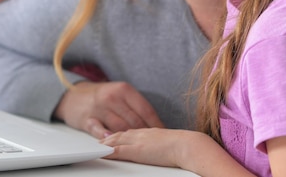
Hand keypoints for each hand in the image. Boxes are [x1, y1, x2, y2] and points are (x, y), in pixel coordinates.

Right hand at [54, 81, 163, 137]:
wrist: (73, 95)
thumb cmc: (101, 97)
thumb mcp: (119, 94)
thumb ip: (134, 106)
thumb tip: (155, 124)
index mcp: (124, 90)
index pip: (145, 110)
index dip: (156, 124)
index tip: (163, 134)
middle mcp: (112, 97)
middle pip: (135, 121)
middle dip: (146, 134)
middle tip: (153, 143)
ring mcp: (99, 108)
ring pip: (120, 128)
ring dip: (130, 139)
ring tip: (139, 146)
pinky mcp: (87, 119)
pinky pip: (100, 131)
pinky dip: (109, 138)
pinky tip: (114, 143)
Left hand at [101, 129, 247, 176]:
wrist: (188, 145)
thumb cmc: (186, 146)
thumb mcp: (172, 144)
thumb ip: (165, 145)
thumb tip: (167, 149)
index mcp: (150, 132)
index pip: (131, 133)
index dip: (121, 135)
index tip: (113, 137)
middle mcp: (141, 134)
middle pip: (120, 135)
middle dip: (109, 138)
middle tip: (99, 142)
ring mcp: (138, 142)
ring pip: (116, 141)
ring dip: (105, 144)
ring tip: (96, 148)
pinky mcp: (136, 151)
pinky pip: (118, 150)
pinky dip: (108, 151)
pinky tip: (101, 153)